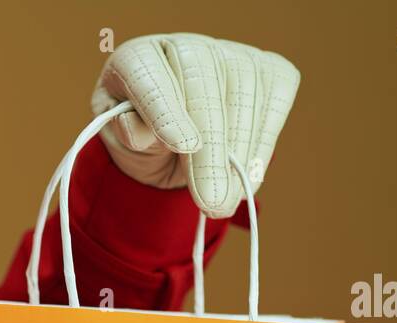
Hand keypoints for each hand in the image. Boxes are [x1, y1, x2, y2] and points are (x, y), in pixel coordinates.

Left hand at [92, 33, 299, 217]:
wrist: (175, 141)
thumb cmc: (145, 138)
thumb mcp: (123, 145)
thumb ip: (127, 134)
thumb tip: (139, 131)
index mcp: (137, 59)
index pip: (148, 77)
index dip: (166, 110)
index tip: (184, 146)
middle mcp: (185, 47)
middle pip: (203, 87)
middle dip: (211, 149)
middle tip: (211, 200)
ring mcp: (230, 55)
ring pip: (243, 96)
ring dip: (239, 156)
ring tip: (224, 201)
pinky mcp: (268, 72)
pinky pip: (273, 103)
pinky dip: (263, 145)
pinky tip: (246, 180)